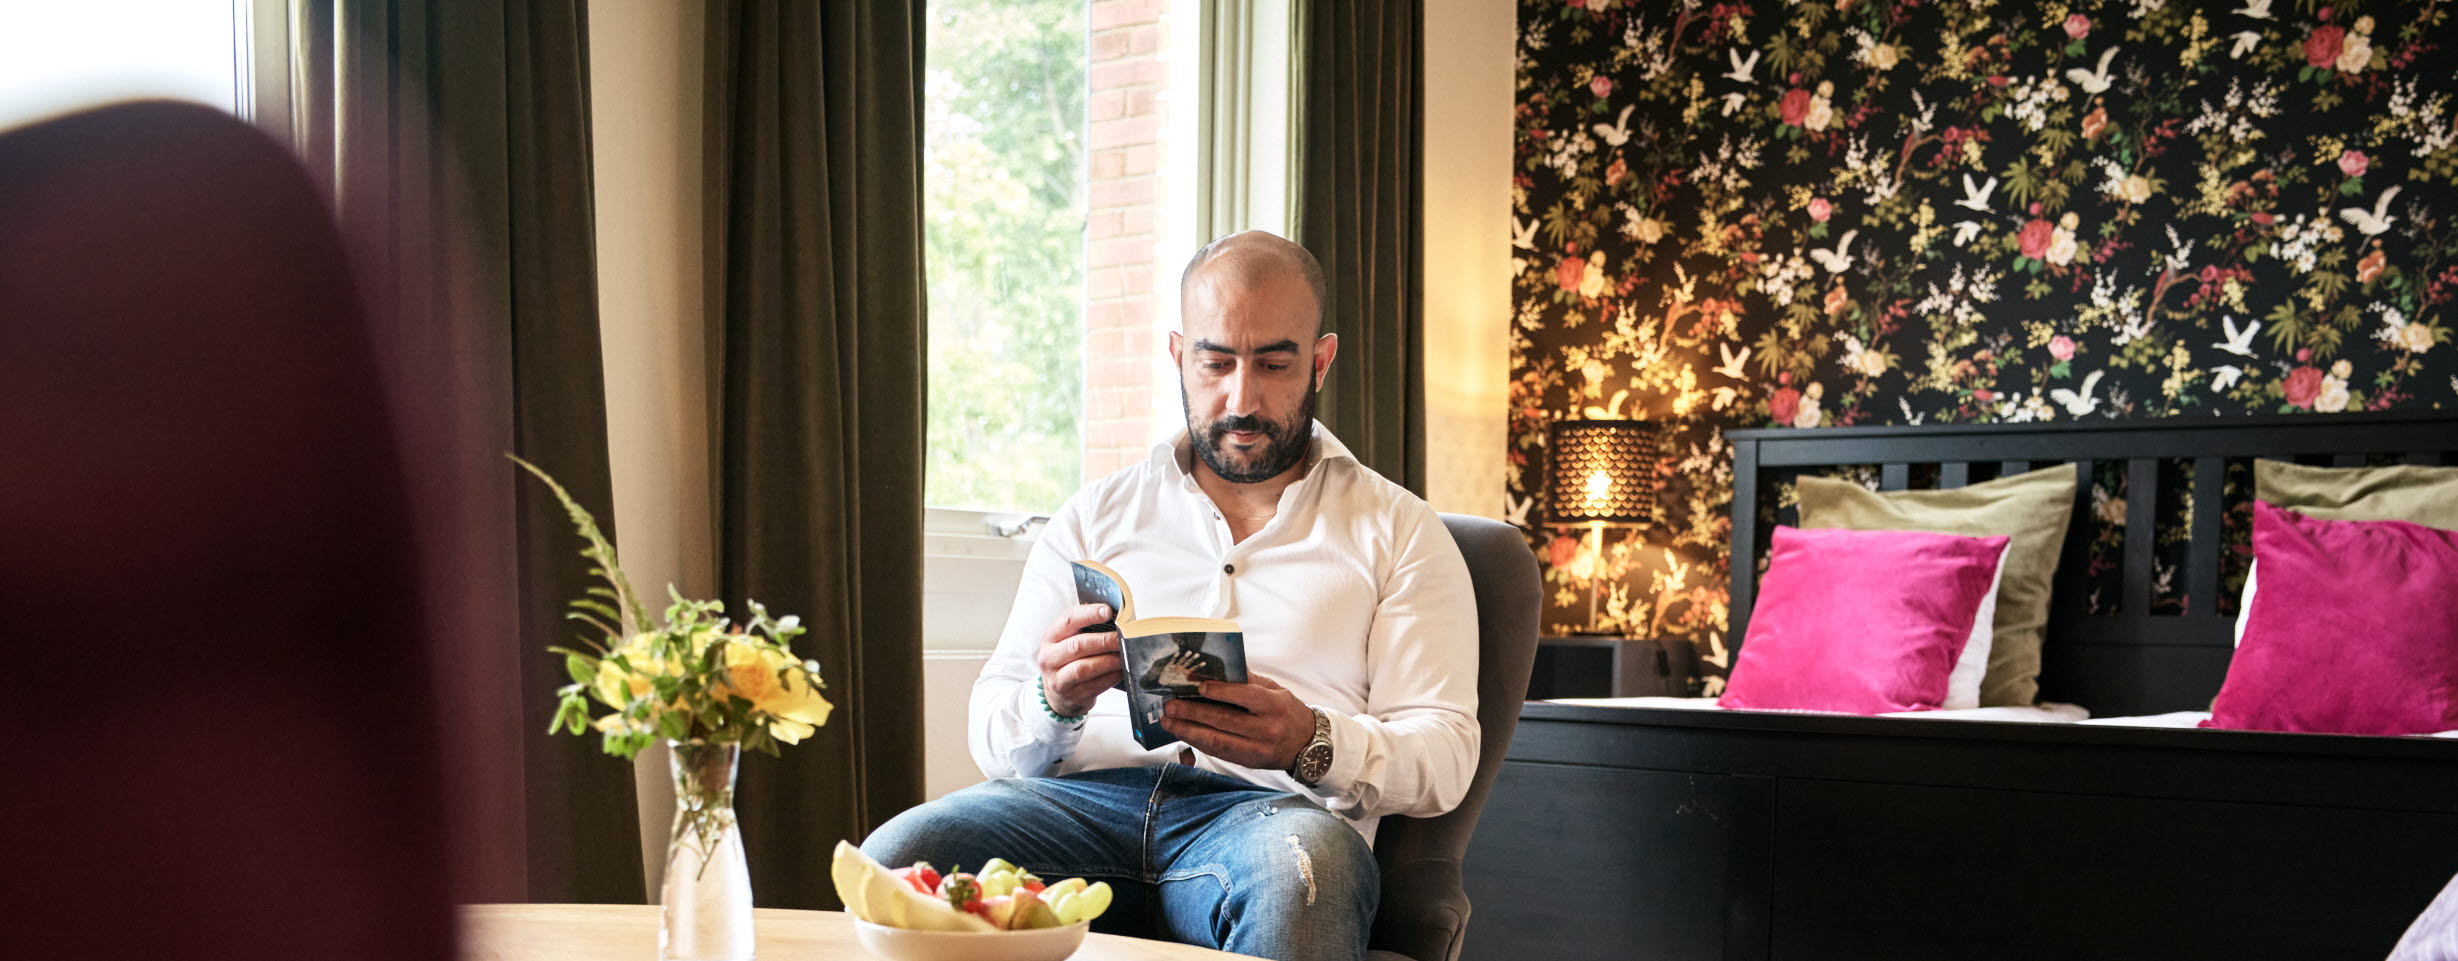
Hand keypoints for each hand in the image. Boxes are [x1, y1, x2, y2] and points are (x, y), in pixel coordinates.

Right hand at [1038, 603, 1122, 716]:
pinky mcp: (1071, 696)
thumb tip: (1118, 618)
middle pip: (1077, 646)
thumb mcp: (1068, 641)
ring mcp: (1057, 679)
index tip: (1107, 611)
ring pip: (1083, 668)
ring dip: (1107, 661)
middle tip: (1122, 638)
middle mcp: (1049, 657)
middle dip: (1103, 641)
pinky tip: (1120, 671)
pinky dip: (1110, 677)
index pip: (1069, 619)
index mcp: (1050, 637)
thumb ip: (1086, 629)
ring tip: (1123, 656)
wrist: (1058, 695)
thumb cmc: (1069, 661)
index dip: (1089, 614)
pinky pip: (1093, 685)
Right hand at [1154, 650, 1203, 687]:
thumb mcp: (1183, 683)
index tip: (1205, 663)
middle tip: (1198, 654)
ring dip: (1185, 656)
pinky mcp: (1169, 665)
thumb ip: (1192, 683)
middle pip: (1188, 663)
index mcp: (1186, 672)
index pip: (1194, 668)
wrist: (1163, 682)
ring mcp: (1176, 666)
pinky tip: (1177, 653)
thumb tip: (1201, 684)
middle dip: (1193, 659)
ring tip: (1190, 652)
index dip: (1199, 666)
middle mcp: (1182, 668)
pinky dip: (1174, 657)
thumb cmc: (1174, 683)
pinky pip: (1172, 661)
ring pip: (1181, 660)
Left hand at [1161, 672, 1312, 770]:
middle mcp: (1267, 729)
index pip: (1246, 697)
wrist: (1307, 745)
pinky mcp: (1248, 762)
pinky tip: (1184, 734)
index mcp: (1275, 705)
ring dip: (1189, 731)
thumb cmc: (1287, 711)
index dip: (1221, 691)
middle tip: (1170, 705)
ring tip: (1169, 722)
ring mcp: (1257, 749)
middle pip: (1225, 720)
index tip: (1199, 686)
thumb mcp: (1275, 691)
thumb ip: (1249, 681)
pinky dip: (1199, 742)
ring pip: (1218, 740)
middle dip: (1193, 712)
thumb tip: (1218, 668)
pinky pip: (1219, 752)